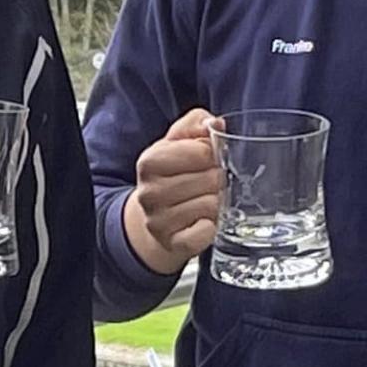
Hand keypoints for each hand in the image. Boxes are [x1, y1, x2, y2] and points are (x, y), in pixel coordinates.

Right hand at [123, 108, 222, 273]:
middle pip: (210, 179)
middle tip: (207, 183)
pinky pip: (205, 234)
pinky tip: (203, 222)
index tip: (206, 160)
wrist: (155, 215)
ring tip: (204, 201)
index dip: (212, 154)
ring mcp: (159, 221)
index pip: (202, 151)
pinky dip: (210, 228)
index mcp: (150, 161)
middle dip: (216, 180)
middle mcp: (150, 192)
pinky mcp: (172, 243)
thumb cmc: (171, 173)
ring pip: (211, 206)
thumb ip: (196, 123)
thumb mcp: (178, 142)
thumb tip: (214, 123)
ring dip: (215, 203)